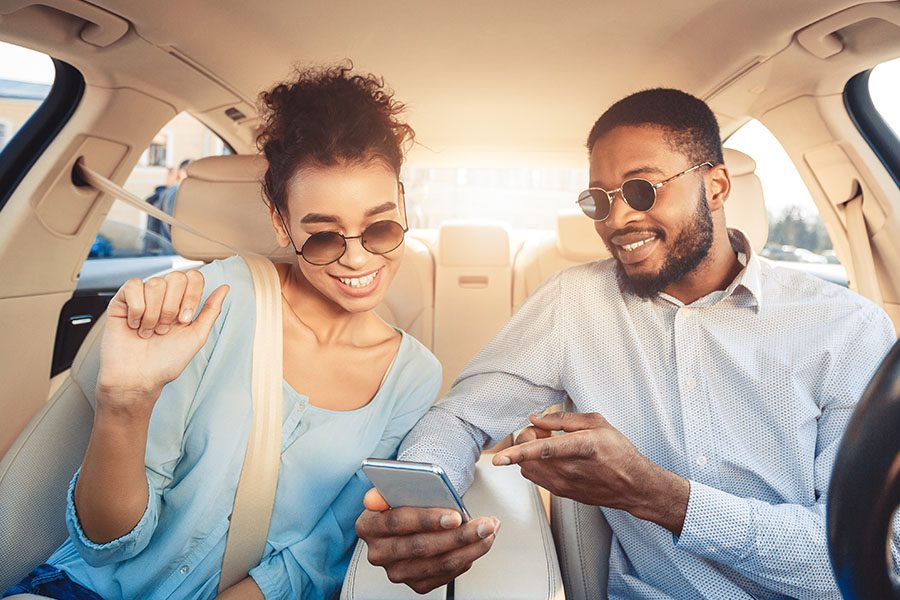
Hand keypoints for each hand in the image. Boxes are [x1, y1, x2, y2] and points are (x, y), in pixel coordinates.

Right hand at [98, 270, 228, 410]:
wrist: (138, 377)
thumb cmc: (166, 361)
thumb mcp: (197, 336)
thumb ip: (211, 310)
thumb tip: (225, 288)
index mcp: (182, 302)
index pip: (194, 277)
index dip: (191, 297)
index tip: (184, 320)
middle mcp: (163, 296)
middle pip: (176, 277)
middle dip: (173, 308)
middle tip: (165, 329)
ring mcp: (142, 297)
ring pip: (155, 283)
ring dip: (154, 314)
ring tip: (149, 331)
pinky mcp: (121, 301)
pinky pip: (133, 286)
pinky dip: (137, 310)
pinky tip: (134, 325)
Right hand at [355, 488, 499, 593]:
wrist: (409, 521)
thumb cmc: (404, 502)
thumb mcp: (394, 489)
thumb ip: (386, 490)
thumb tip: (373, 498)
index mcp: (368, 526)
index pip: (397, 522)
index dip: (428, 519)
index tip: (455, 516)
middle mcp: (379, 553)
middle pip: (422, 546)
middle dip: (458, 536)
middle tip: (484, 525)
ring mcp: (397, 571)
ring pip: (439, 563)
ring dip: (470, 548)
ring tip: (489, 531)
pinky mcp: (415, 584)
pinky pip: (445, 575)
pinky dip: (466, 559)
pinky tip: (478, 544)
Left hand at [493, 412, 689, 533]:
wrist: (633, 486)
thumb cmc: (618, 452)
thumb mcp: (597, 423)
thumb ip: (562, 419)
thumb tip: (535, 419)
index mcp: (581, 448)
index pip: (543, 450)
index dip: (519, 452)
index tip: (499, 458)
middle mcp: (569, 470)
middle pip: (527, 457)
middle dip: (527, 439)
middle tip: (544, 431)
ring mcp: (564, 485)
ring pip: (527, 468)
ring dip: (529, 453)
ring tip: (550, 443)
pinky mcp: (561, 493)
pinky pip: (535, 476)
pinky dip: (535, 464)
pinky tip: (553, 457)